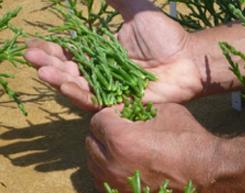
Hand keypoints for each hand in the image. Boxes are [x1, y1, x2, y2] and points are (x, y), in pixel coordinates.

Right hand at [25, 1, 202, 110]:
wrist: (187, 60)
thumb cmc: (166, 37)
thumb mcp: (138, 11)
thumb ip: (118, 0)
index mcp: (102, 54)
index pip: (70, 52)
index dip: (51, 48)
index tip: (32, 42)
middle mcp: (102, 73)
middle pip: (69, 70)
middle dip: (48, 63)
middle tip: (30, 56)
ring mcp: (109, 89)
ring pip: (77, 86)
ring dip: (58, 78)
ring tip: (41, 70)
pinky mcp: (118, 103)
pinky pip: (95, 101)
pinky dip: (78, 94)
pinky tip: (63, 85)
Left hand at [86, 103, 219, 192]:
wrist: (207, 172)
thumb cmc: (186, 138)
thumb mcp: (162, 111)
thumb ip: (135, 109)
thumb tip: (121, 111)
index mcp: (120, 139)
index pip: (97, 121)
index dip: (109, 114)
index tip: (119, 115)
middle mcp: (111, 164)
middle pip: (90, 142)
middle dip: (102, 132)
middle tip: (117, 129)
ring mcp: (115, 185)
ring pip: (92, 163)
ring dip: (101, 151)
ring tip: (117, 147)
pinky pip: (101, 180)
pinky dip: (106, 169)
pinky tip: (120, 164)